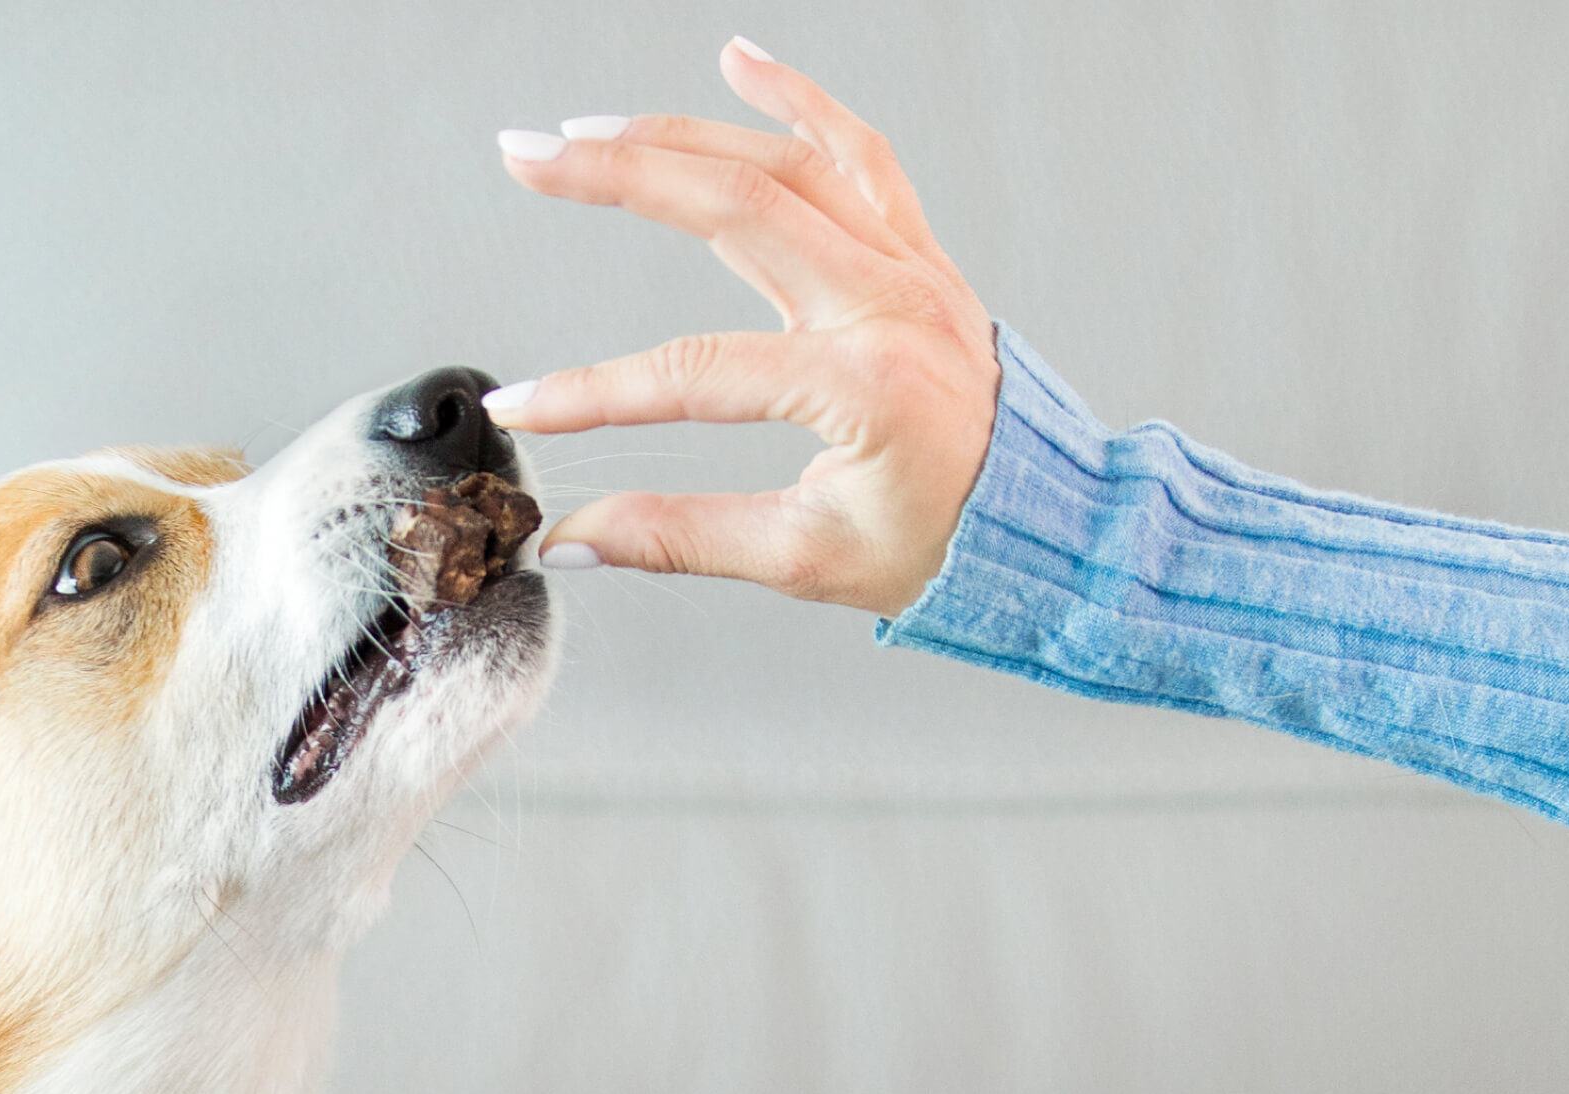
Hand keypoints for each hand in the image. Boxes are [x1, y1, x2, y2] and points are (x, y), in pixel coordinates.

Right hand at [489, 37, 998, 616]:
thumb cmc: (941, 541)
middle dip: (617, 176)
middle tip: (529, 158)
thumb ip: (681, 538)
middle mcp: (888, 304)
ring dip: (681, 135)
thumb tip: (571, 542)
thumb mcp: (806, 558)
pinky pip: (859, 153)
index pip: (696, 373)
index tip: (520, 405)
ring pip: (786, 164)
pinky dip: (800, 99)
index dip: (593, 392)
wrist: (1048, 521)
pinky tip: (740, 61)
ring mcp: (908, 266)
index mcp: (863, 388)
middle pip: (735, 206)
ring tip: (590, 130)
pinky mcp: (917, 250)